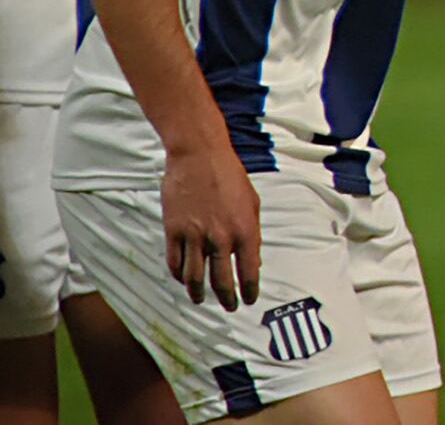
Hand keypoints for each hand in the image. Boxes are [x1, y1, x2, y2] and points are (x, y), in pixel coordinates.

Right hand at [161, 141, 259, 310]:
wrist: (199, 156)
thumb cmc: (230, 176)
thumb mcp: (252, 203)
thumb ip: (252, 234)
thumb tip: (252, 261)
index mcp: (244, 230)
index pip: (248, 271)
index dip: (249, 290)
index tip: (250, 300)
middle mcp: (220, 237)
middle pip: (221, 280)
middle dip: (227, 298)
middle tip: (229, 307)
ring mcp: (194, 235)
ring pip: (194, 277)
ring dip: (198, 293)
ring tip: (201, 300)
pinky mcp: (173, 231)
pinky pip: (175, 262)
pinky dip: (179, 276)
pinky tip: (184, 279)